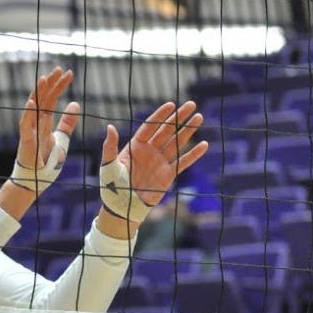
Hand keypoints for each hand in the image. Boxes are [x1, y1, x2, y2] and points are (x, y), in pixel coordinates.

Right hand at [11, 67, 79, 193]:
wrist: (36, 178)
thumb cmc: (46, 160)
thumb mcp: (62, 138)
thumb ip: (67, 122)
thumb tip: (76, 103)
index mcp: (45, 120)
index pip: (52, 98)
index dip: (60, 85)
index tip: (69, 73)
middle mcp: (36, 121)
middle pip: (43, 97)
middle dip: (51, 83)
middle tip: (59, 69)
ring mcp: (30, 129)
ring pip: (34, 106)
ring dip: (39, 92)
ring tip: (45, 78)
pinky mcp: (26, 139)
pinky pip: (26, 124)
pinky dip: (28, 112)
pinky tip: (32, 101)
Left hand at [99, 101, 207, 221]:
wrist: (122, 208)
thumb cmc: (111, 186)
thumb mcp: (108, 165)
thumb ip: (110, 146)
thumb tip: (110, 127)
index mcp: (135, 147)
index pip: (150, 127)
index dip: (160, 116)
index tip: (171, 105)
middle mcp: (149, 152)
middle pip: (167, 131)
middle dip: (179, 118)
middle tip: (192, 105)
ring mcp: (159, 162)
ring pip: (177, 143)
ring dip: (188, 131)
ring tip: (199, 117)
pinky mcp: (168, 175)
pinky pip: (183, 162)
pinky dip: (193, 154)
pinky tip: (204, 144)